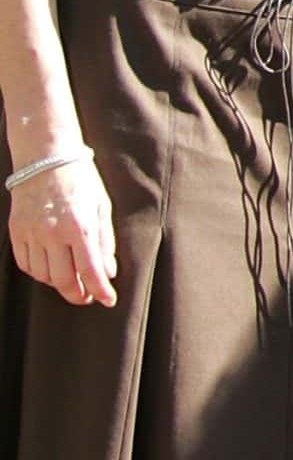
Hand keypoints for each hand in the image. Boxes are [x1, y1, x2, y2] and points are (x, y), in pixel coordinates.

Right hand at [8, 154, 117, 307]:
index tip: (108, 300)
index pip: (91, 270)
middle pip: (63, 280)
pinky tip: (51, 269)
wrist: (46, 158)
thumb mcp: (102, 207)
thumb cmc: (81, 180)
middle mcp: (53, 233)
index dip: (101, 291)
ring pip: (43, 275)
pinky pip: (26, 264)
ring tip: (72, 281)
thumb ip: (105, 241)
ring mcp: (31, 233)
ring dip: (59, 284)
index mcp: (80, 226)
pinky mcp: (16, 231)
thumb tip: (108, 272)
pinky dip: (39, 273)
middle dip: (78, 294)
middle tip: (88, 297)